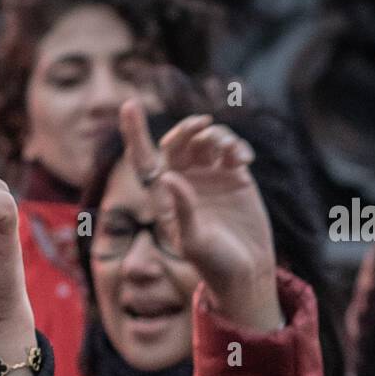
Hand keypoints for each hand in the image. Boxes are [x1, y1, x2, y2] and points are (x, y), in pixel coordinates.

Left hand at [120, 100, 281, 331]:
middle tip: (202, 126)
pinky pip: (232, 149)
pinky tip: (243, 159)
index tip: (129, 105)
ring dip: (217, 137)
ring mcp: (210, 177)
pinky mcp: (235, 177)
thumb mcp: (192, 241)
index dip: (135, 132)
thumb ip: (182, 209)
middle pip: (178, 141)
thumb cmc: (212, 264)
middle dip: (188, 128)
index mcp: (164, 196)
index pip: (144, 159)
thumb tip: (168, 177)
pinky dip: (237, 147)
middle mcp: (184, 182)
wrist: (245, 271)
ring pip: (207, 140)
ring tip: (232, 154)